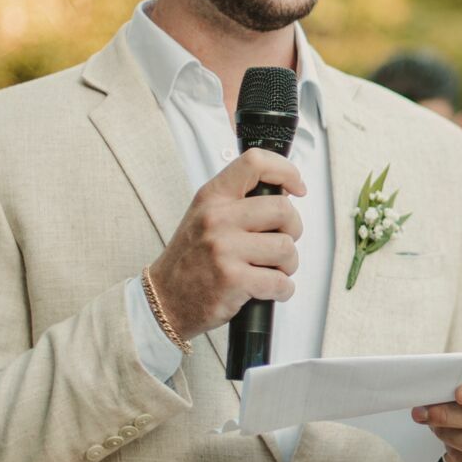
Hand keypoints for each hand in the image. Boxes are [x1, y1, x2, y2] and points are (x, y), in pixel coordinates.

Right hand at [145, 149, 305, 339]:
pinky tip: (266, 290)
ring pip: (286, 247)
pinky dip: (282, 290)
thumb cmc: (191, 259)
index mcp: (213, 198)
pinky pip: (281, 282)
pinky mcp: (233, 279)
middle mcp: (217, 218)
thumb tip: (285, 191)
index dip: (286, 171)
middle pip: (283, 209)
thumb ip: (239, 201)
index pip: (255, 163)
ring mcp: (224, 249)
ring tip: (270, 270)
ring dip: (287, 264)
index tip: (297, 188)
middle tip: (280, 243)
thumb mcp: (205, 216)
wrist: (164, 299)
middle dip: (293, 229)